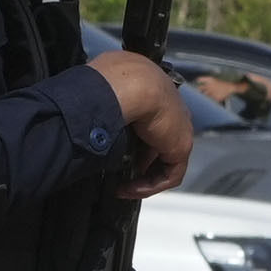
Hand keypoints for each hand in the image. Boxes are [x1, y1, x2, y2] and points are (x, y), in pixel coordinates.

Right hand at [85, 49, 196, 192]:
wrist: (130, 85)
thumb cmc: (110, 81)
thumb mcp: (103, 84)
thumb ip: (103, 95)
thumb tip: (90, 107)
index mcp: (153, 86)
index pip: (147, 118)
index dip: (132, 138)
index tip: (114, 149)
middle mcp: (171, 105)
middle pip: (157, 140)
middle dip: (139, 160)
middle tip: (118, 173)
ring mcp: (180, 126)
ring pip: (164, 159)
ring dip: (143, 177)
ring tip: (121, 188)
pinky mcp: (181, 146)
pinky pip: (169, 174)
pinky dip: (150, 185)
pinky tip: (129, 189)